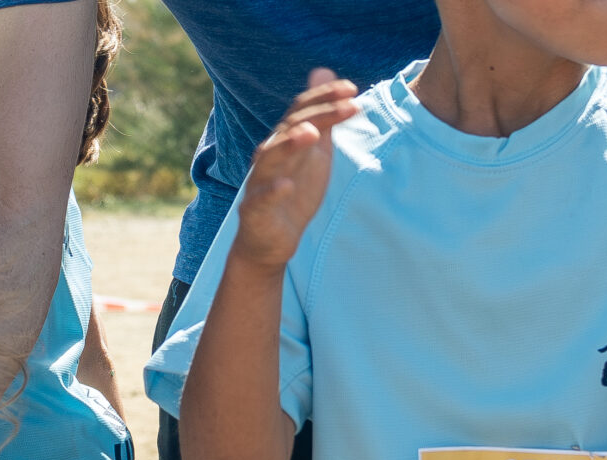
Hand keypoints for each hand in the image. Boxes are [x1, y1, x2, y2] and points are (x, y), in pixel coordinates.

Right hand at [230, 71, 357, 273]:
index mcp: (284, 141)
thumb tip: (323, 71)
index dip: (324, 97)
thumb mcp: (313, 150)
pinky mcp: (254, 212)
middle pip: (290, 127)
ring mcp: (259, 183)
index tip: (352, 89)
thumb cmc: (293, 193)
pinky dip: (272, 192)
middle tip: (350, 104)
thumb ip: (321, 115)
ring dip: (289, 144)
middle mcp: (269, 157)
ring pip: (269, 157)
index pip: (301, 110)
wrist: (270, 241)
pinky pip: (260, 199)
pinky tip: (286, 185)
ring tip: (312, 133)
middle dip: (320, 114)